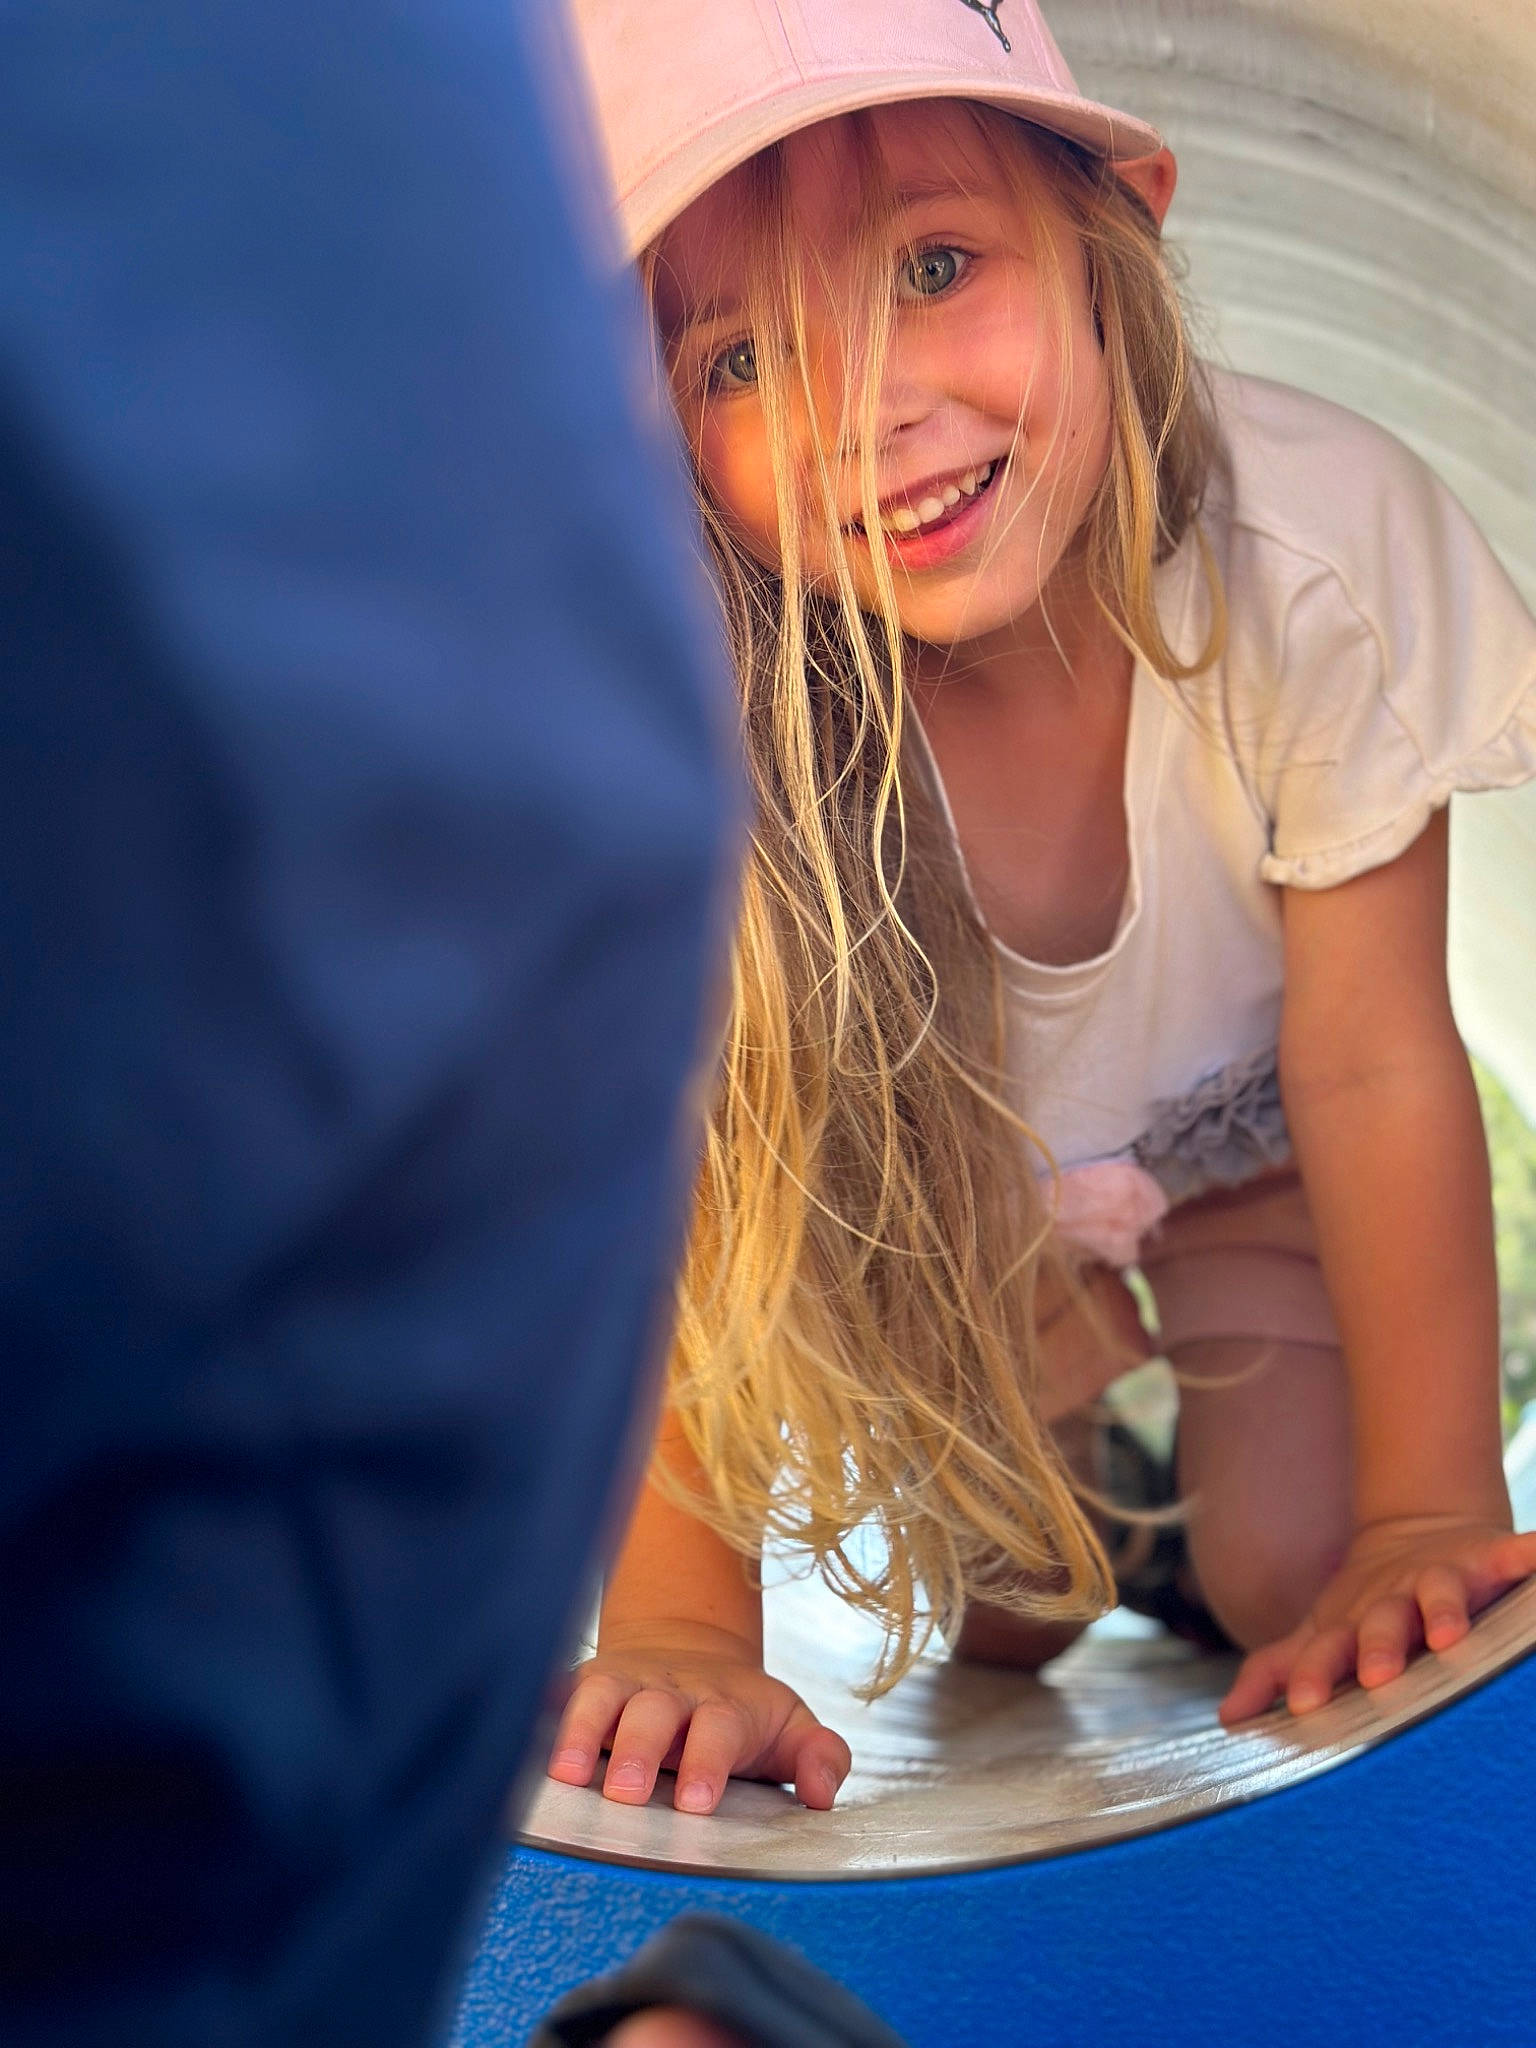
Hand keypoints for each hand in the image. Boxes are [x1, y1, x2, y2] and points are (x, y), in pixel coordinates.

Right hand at [546, 1619, 851, 1815]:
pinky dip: (533, 1705)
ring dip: (580, 1730)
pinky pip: (552, 1688)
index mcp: (723, 1703)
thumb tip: (825, 1794)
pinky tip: (510, 1728)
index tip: (696, 1803)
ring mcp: (621, 1681)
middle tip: (627, 1794)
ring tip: (566, 1775)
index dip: (706, 1761)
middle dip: (638, 1749)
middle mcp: (668, 1688)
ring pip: (598, 1695)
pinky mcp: (580, 1683)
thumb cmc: (742, 1712)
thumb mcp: (792, 1726)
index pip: (717, 1728)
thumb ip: (820, 1757)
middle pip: (652, 1711)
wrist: (689, 1651)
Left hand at [1220, 1515, 1535, 1724]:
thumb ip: (1279, 1670)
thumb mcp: (1324, 1633)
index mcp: (1353, 1626)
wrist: (1418, 1531)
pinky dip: (1523, 1555)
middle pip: (1382, 1624)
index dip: (1314, 1675)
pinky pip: (1508, 1556)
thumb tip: (1228, 1717)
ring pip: (1439, 1593)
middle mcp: (1393, 1602)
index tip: (1302, 1705)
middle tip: (1377, 1675)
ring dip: (1444, 1609)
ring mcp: (1439, 1578)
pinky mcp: (1484, 1558)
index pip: (1328, 1652)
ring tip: (1451, 1632)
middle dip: (1378, 1647)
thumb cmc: (1370, 1606)